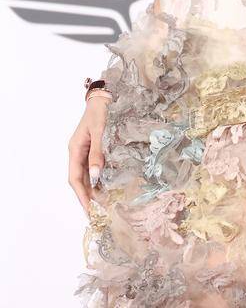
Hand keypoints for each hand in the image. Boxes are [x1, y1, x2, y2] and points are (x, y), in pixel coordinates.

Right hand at [68, 96, 109, 218]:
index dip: (81, 195)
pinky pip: (93, 168)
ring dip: (93, 190)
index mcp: (75, 149)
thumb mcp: (99, 131)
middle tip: (98, 213)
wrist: (105, 95)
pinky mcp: (94, 149)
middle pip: (79, 180)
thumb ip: (96, 153)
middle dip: (87, 197)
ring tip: (103, 205)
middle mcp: (78, 152)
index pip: (75, 178)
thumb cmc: (101, 110)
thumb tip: (95, 176)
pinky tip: (106, 187)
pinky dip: (99, 180)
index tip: (89, 210)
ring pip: (86, 176)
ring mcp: (85, 151)